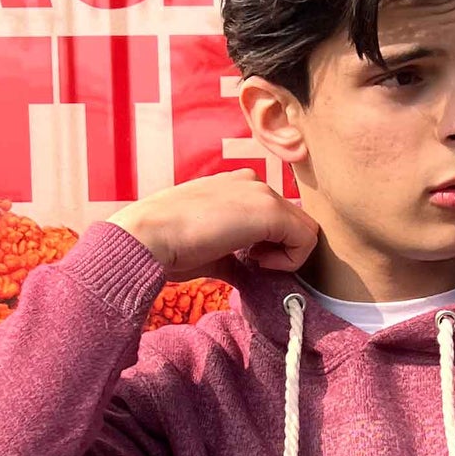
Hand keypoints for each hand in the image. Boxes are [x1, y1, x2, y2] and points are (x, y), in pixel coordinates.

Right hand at [108, 172, 319, 282]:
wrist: (149, 237)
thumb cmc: (169, 245)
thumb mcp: (208, 249)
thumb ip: (233, 255)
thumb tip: (247, 273)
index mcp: (236, 186)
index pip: (275, 216)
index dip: (270, 245)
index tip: (248, 260)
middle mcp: (252, 182)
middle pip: (294, 222)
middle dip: (281, 250)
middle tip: (254, 265)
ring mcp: (262, 193)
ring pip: (304, 230)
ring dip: (286, 256)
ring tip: (255, 264)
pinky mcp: (269, 211)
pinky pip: (306, 239)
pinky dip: (290, 261)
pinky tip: (260, 264)